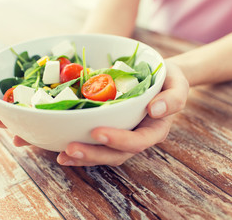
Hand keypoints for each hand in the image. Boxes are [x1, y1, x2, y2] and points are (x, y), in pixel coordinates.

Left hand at [0, 61, 188, 165]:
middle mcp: (134, 136)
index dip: (118, 140)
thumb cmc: (166, 78)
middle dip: (92, 154)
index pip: (137, 141)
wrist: (154, 76)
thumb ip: (174, 97)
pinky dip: (71, 144)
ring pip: (99, 152)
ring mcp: (118, 134)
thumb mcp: (178, 82)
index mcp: (152, 129)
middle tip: (69, 148)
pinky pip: (89, 141)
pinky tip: (53, 145)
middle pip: (114, 154)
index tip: (98, 132)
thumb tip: (156, 111)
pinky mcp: (103, 128)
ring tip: (58, 153)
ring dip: (79, 155)